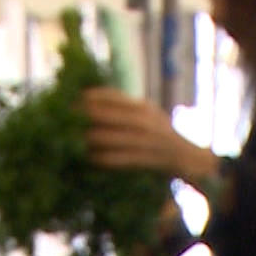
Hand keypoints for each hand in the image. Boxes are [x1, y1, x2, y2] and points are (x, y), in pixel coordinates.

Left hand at [82, 87, 219, 183]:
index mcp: (143, 107)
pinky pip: (121, 158)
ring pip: (111, 137)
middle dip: (84, 118)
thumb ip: (125, 109)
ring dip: (89, 139)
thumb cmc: (161, 136)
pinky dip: (104, 158)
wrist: (190, 157)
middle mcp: (145, 121)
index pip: (112, 96)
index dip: (91, 97)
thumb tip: (89, 102)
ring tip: (71, 140)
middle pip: (107, 115)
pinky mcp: (147, 160)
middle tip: (64, 121)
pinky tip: (90, 158)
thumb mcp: (147, 116)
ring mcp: (147, 140)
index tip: (74, 100)